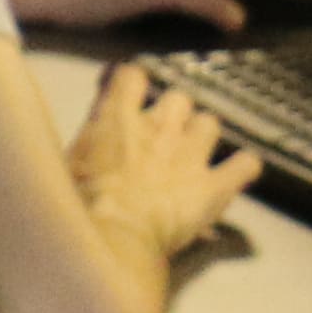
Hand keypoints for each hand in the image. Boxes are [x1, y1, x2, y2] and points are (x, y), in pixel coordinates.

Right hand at [72, 66, 261, 254]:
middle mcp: (158, 127)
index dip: (132, 83)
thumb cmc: (82, 205)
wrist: (113, 236)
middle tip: (161, 134)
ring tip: (193, 153)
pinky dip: (242, 167)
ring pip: (210, 123)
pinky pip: (246, 165)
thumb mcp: (65, 163)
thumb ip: (84, 140)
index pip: (130, 76)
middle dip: (172, 113)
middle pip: (177, 98)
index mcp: (117, 118)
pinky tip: (235, 173)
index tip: (129, 92)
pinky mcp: (214, 185)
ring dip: (202, 135)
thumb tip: (84, 135)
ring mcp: (190, 155)